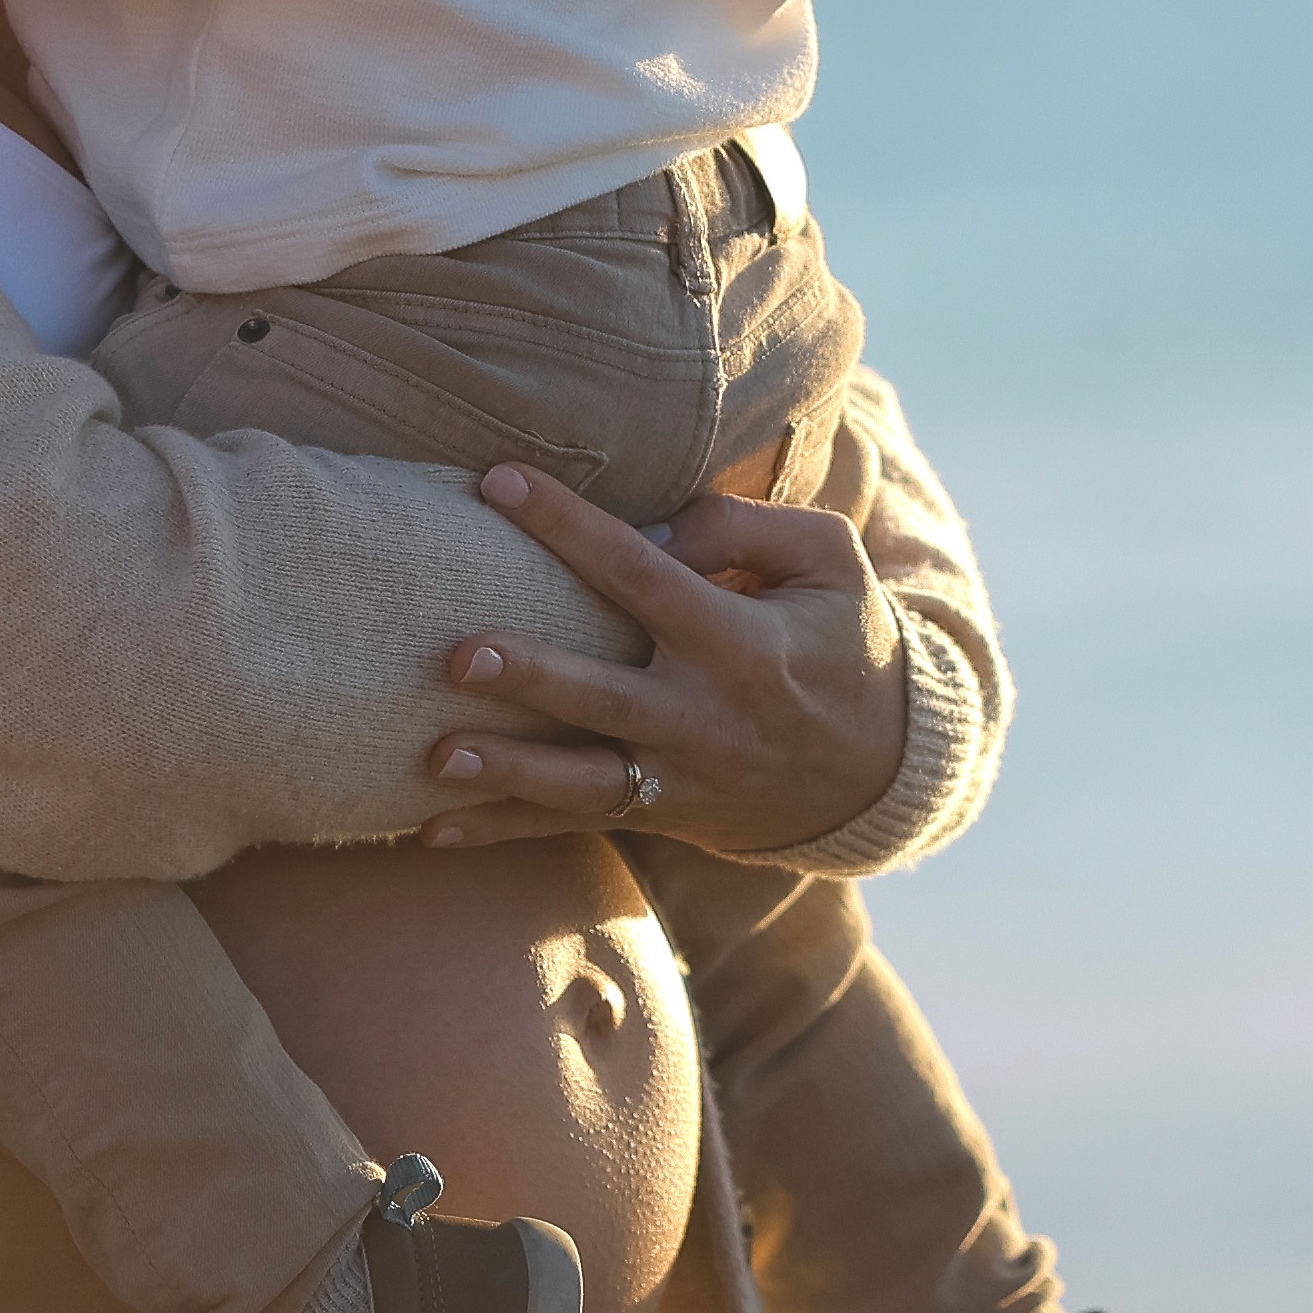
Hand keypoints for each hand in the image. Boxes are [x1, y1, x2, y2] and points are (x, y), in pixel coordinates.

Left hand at [418, 466, 913, 860]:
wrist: (880, 773)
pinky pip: (571, 827)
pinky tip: (432, 831)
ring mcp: (678, 777)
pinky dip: (502, 832)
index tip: (495, 480)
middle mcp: (702, 715)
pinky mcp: (659, 815)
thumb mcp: (829, 562)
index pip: (641, 573)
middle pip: (604, 696)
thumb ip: (745, 527)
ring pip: (583, 781)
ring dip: (509, 772)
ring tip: (438, 758)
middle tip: (460, 655)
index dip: (568, 525)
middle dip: (533, 677)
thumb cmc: (841, 641)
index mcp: (741, 641)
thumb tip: (652, 526)